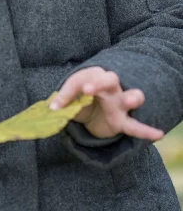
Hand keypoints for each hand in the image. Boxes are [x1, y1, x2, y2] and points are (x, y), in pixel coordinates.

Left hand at [49, 67, 163, 140]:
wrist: (94, 109)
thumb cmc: (81, 98)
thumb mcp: (69, 99)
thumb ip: (62, 101)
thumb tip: (52, 109)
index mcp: (92, 77)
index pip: (79, 80)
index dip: (66, 93)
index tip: (55, 106)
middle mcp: (109, 87)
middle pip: (109, 79)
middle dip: (100, 83)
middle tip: (87, 90)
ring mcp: (119, 103)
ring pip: (130, 96)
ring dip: (131, 97)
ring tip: (131, 100)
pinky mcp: (123, 121)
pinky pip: (136, 126)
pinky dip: (146, 130)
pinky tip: (158, 134)